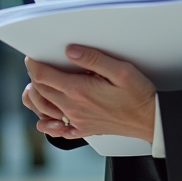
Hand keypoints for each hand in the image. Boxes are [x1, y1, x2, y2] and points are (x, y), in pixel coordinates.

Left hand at [23, 45, 156, 141]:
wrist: (150, 120)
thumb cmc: (138, 95)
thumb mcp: (120, 69)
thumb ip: (93, 58)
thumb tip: (69, 50)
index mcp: (79, 91)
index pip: (43, 77)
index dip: (33, 64)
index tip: (31, 57)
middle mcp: (73, 108)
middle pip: (40, 91)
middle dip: (34, 76)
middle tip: (36, 65)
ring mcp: (77, 121)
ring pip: (44, 109)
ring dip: (36, 97)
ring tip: (36, 85)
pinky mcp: (83, 129)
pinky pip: (57, 129)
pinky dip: (47, 122)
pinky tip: (47, 116)